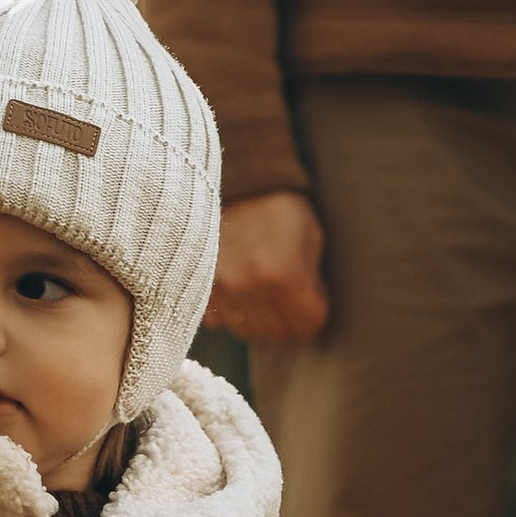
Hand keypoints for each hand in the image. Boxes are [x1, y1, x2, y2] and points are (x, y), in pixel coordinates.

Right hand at [208, 189, 329, 343]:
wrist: (235, 182)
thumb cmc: (281, 208)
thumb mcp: (312, 239)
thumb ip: (312, 281)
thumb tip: (309, 311)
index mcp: (284, 277)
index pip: (307, 326)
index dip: (314, 312)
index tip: (312, 297)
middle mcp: (251, 289)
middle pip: (278, 334)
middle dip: (289, 320)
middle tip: (289, 296)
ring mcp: (222, 291)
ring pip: (249, 332)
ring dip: (261, 320)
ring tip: (264, 293)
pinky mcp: (201, 288)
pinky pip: (220, 321)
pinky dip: (232, 312)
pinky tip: (240, 290)